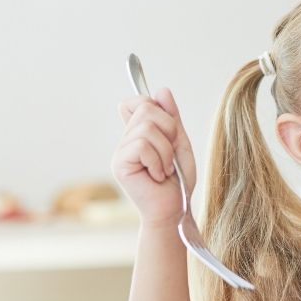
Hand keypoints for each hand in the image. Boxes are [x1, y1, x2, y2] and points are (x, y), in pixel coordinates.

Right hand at [112, 88, 196, 227]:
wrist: (174, 209)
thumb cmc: (177, 181)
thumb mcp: (180, 143)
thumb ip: (172, 118)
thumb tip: (161, 90)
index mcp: (139, 134)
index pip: (136, 102)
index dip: (152, 103)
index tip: (169, 125)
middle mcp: (126, 140)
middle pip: (146, 108)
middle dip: (169, 128)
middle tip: (171, 154)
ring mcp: (120, 152)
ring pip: (146, 127)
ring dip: (166, 150)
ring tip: (165, 168)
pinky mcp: (119, 164)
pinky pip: (142, 145)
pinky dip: (159, 160)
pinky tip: (158, 176)